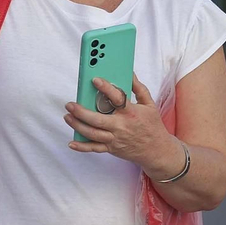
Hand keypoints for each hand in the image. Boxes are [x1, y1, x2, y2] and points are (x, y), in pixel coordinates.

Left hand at [65, 74, 181, 175]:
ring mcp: (115, 139)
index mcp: (131, 113)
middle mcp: (121, 126)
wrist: (157, 151)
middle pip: (98, 120)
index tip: (95, 80)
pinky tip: (72, 143)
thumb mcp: (149, 104)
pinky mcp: (112, 148)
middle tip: (70, 104)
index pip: (117, 99)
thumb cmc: (152, 126)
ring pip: (93, 134)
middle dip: (81, 112)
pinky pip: (95, 148)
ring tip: (68, 116)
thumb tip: (129, 73)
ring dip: (78, 125)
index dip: (106, 88)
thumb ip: (138, 88)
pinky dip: (82, 147)